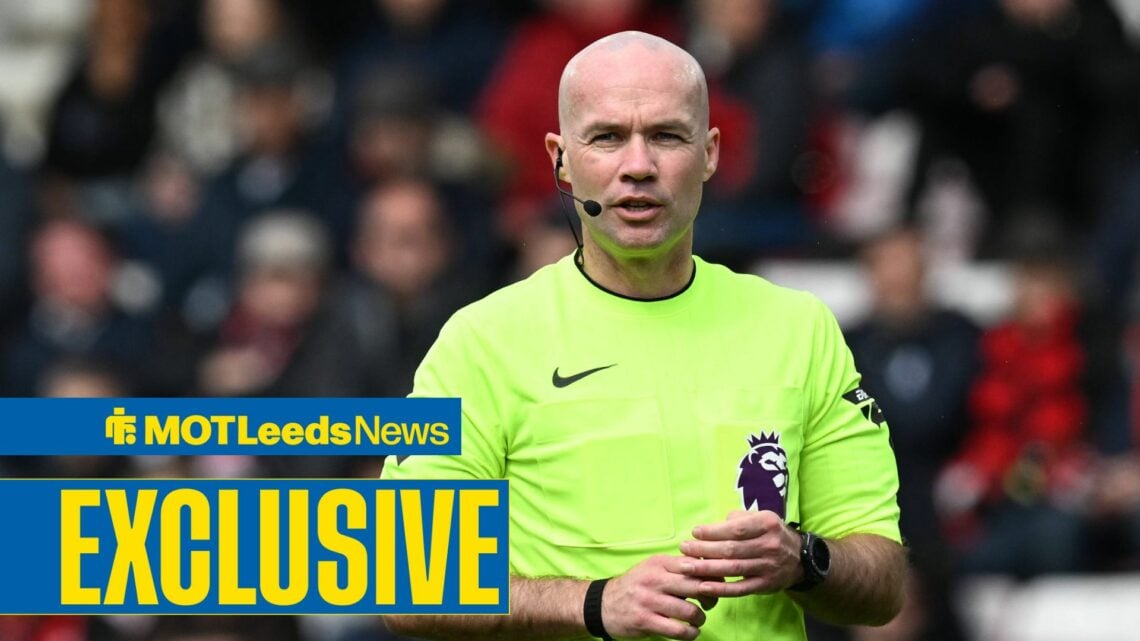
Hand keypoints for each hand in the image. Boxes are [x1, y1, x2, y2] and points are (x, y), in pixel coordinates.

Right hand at [602, 555, 709, 639]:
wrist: (603, 604)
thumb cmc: (636, 586)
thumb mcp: (653, 568)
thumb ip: (678, 567)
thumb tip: (710, 568)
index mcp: (659, 563)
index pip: (695, 566)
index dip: (712, 577)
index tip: (715, 585)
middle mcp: (655, 579)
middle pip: (697, 587)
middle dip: (710, 598)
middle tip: (709, 604)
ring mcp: (649, 601)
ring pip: (690, 612)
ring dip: (700, 619)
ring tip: (697, 620)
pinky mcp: (645, 621)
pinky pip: (678, 630)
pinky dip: (690, 634)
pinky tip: (690, 632)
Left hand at [677, 510, 802, 596]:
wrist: (800, 558)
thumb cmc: (772, 534)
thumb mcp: (761, 517)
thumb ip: (739, 518)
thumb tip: (715, 526)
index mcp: (767, 524)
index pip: (736, 529)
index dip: (713, 532)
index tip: (695, 533)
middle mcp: (769, 545)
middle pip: (731, 549)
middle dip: (703, 549)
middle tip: (684, 549)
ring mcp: (768, 567)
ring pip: (733, 568)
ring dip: (706, 568)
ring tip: (686, 566)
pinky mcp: (765, 585)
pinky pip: (740, 588)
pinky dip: (721, 588)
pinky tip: (703, 586)